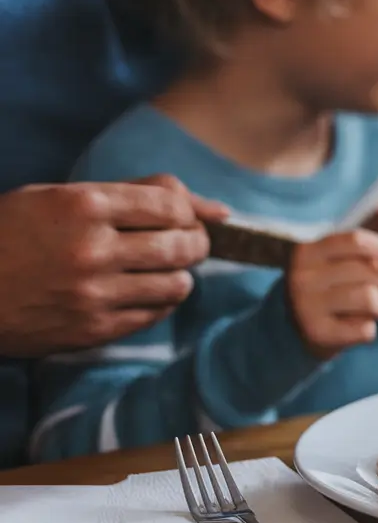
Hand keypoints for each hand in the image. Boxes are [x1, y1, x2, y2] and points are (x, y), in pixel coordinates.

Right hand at [0, 175, 227, 357]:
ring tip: (165, 269)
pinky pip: (154, 314)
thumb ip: (132, 193)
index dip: (189, 212)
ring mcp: (93, 293)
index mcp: (83, 206)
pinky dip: (161, 301)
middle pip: (182, 246)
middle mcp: (92, 249)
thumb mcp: (58, 196)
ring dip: (181, 274)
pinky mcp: (92, 329)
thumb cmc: (11, 234)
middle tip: (189, 243)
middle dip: (196, 243)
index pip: (171, 207)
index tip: (184, 218)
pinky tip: (145, 291)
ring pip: (176, 284)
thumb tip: (212, 207)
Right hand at [287, 229, 377, 360]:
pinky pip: (365, 329)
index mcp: (306, 252)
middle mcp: (302, 277)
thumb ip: (362, 255)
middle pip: (369, 272)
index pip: (357, 241)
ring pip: (371, 299)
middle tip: (371, 295)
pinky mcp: (316, 334)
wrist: (291, 335)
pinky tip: (352, 330)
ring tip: (368, 312)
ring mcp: (306, 306)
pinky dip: (368, 330)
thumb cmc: (326, 292)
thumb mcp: (333, 265)